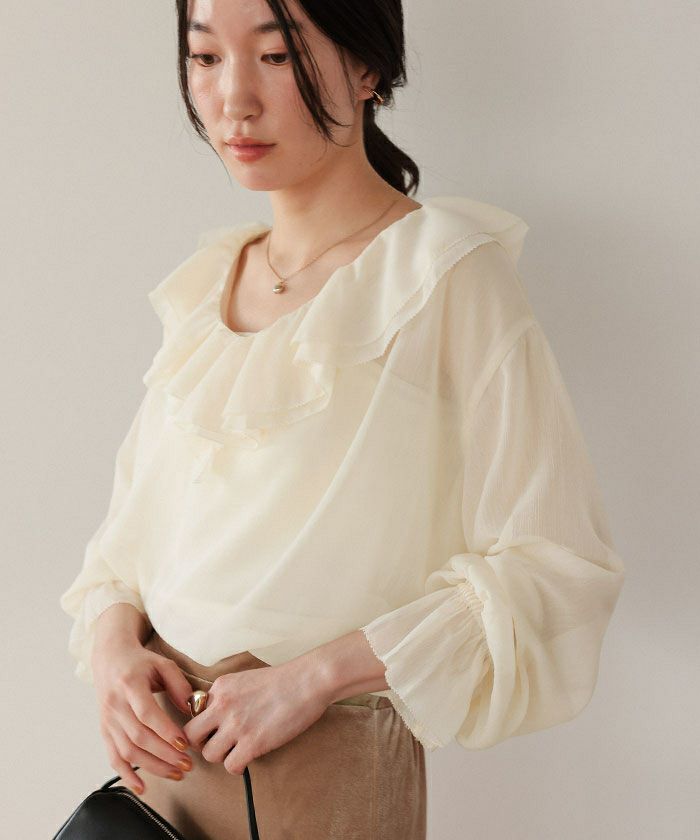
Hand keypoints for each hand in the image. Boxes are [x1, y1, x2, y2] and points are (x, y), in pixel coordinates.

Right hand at [92, 635, 197, 794]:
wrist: (110, 658)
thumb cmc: (140, 662)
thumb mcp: (163, 664)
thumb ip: (179, 685)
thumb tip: (192, 709)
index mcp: (130, 685)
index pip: (147, 713)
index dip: (165, 731)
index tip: (185, 744)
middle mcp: (115, 704)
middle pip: (139, 737)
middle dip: (165, 755)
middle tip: (187, 765)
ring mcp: (108, 719)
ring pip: (127, 751)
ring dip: (152, 767)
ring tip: (176, 774)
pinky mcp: (105, 730)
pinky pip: (113, 757)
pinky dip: (126, 775)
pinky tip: (142, 787)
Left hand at [182, 660, 331, 775]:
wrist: (307, 681)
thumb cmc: (283, 680)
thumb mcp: (245, 679)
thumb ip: (227, 696)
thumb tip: (217, 716)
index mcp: (220, 687)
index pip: (193, 713)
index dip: (204, 724)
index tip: (215, 729)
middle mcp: (222, 705)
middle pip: (191, 735)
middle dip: (202, 743)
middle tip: (219, 743)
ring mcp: (236, 725)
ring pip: (209, 754)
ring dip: (222, 756)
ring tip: (238, 749)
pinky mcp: (252, 743)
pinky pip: (230, 766)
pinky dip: (237, 766)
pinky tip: (248, 758)